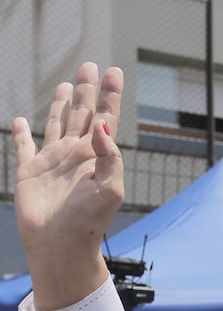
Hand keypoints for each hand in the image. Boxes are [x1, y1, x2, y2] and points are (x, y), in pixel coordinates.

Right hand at [13, 63, 123, 292]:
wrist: (61, 244)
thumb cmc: (88, 221)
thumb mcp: (110, 189)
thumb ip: (109, 155)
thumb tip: (102, 124)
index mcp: (96, 157)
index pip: (105, 119)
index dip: (109, 95)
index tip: (114, 71)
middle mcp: (75, 154)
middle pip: (81, 114)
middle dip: (86, 90)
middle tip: (90, 66)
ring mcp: (52, 161)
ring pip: (56, 124)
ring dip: (61, 105)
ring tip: (66, 85)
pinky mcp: (29, 171)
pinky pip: (24, 146)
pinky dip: (21, 133)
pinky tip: (20, 121)